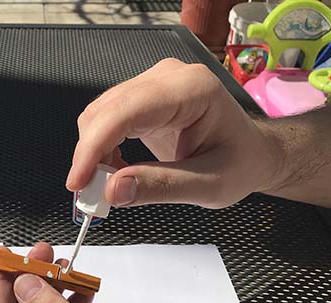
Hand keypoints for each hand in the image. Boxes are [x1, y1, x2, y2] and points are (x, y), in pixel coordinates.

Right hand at [67, 58, 283, 208]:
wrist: (252, 152)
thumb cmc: (240, 164)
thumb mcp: (209, 186)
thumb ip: (161, 187)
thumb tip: (111, 192)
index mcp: (191, 90)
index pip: (125, 111)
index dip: (94, 147)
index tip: (78, 184)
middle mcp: (167, 77)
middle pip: (105, 111)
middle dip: (90, 156)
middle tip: (91, 197)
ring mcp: (153, 84)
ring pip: (99, 116)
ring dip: (93, 155)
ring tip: (107, 187)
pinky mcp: (143, 97)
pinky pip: (106, 119)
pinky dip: (101, 150)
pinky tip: (116, 171)